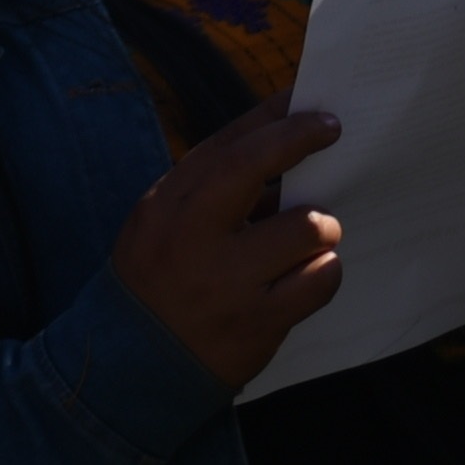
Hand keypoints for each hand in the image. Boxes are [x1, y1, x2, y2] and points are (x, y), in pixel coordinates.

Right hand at [110, 106, 345, 390]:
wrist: (132, 364)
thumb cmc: (158, 281)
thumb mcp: (162, 225)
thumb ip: (212, 192)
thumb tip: (282, 152)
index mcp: (166, 206)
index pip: (223, 145)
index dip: (269, 117)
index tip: (304, 100)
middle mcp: (192, 236)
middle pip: (253, 165)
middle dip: (299, 138)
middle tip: (332, 129)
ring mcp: (226, 280)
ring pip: (306, 227)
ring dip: (319, 229)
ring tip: (309, 241)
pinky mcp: (259, 321)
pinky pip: (320, 279)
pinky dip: (323, 273)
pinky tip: (308, 277)